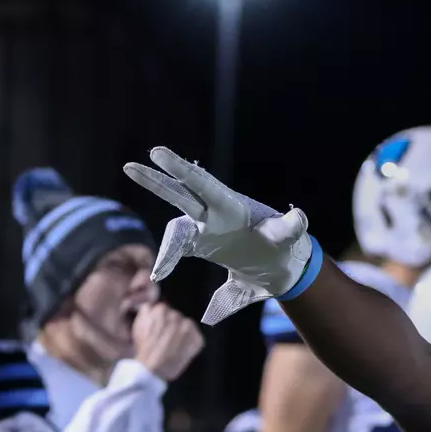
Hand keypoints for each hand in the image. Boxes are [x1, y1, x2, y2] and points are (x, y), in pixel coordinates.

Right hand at [123, 147, 315, 324]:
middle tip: (130, 167)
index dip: (181, 169)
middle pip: (180, 194)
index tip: (158, 155)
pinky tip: (159, 277)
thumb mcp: (290, 236)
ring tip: (159, 271)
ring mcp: (206, 230)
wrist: (282, 266)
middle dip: (156, 181)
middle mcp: (214, 214)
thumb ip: (291, 227)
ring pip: (177, 227)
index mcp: (231, 205)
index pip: (202, 184)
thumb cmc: (286, 245)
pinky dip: (170, 261)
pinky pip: (181, 251)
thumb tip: (300, 217)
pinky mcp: (204, 247)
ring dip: (165, 245)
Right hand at [131, 302, 204, 381]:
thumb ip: (146, 312)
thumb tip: (152, 306)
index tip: (159, 329)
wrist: (153, 368)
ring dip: (182, 333)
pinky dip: (190, 342)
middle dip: (172, 325)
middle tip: (166, 338)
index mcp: (160, 309)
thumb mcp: (138, 325)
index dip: (161, 321)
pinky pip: (196, 337)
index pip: (164, 309)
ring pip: (186, 326)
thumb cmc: (144, 349)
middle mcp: (176, 315)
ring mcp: (188, 327)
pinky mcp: (197, 338)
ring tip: (173, 346)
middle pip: (176, 317)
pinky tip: (181, 350)